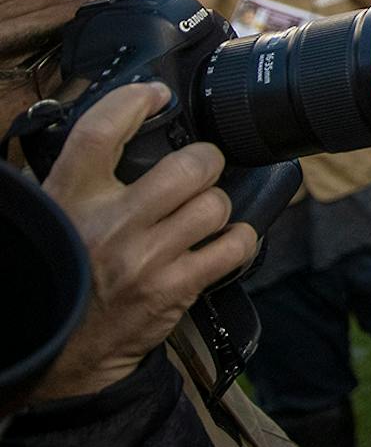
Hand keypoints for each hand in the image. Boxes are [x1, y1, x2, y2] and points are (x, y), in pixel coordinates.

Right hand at [29, 83, 258, 401]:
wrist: (57, 350)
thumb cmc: (64, 271)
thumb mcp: (58, 213)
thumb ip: (86, 174)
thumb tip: (127, 123)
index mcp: (70, 197)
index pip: (101, 129)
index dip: (135, 100)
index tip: (156, 96)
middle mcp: (109, 222)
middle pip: (191, 164)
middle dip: (205, 163)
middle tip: (199, 172)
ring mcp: (145, 257)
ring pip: (217, 204)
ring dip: (217, 207)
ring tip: (202, 216)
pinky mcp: (173, 289)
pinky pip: (234, 246)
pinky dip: (238, 240)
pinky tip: (222, 243)